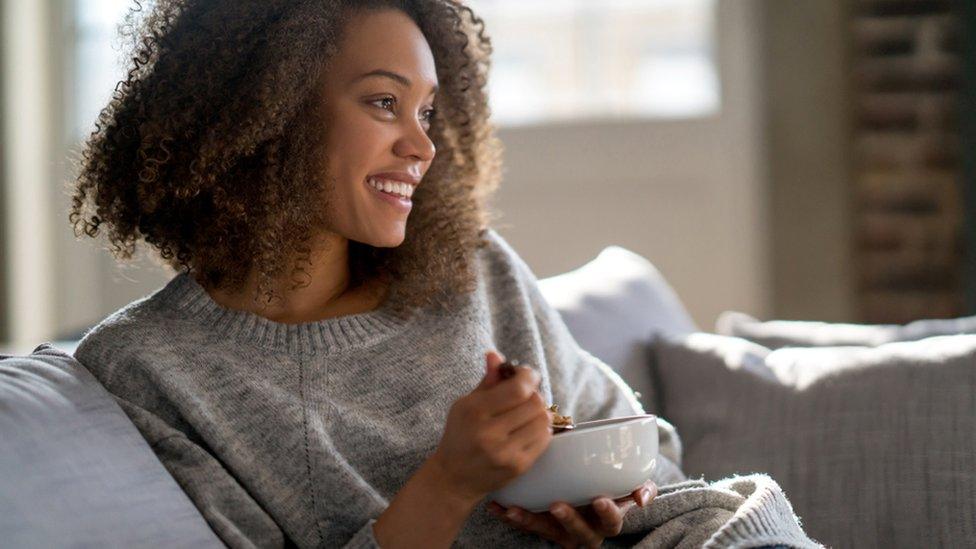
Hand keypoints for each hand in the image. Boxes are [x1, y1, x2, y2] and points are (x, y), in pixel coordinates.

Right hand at [428, 350, 553, 501]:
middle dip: (534, 394)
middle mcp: (490, 433)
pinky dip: (541, 429)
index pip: (518, 388)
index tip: (526, 374)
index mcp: (475, 412)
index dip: (528, 376)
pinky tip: (528, 429)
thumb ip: (486, 381)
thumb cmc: (459, 436)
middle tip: (525, 395)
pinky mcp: (518, 467)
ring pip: (543, 420)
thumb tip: (496, 355)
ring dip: (539, 412)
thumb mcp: (465, 405)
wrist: (453, 479)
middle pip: (535, 402)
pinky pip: (545, 439)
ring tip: (526, 413)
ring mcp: (506, 453)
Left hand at [486, 479, 656, 548]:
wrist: (592, 497)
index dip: (608, 513)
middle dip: (567, 521)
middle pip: (578, 531)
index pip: (613, 521)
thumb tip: (641, 498)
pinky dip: (509, 515)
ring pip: (546, 531)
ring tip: (513, 510)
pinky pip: (525, 524)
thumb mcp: (630, 487)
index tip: (600, 500)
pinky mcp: (542, 527)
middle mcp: (585, 531)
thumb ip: (642, 487)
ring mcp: (562, 532)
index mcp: (608, 520)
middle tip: (557, 506)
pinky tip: (496, 505)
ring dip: (529, 521)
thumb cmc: (612, 488)